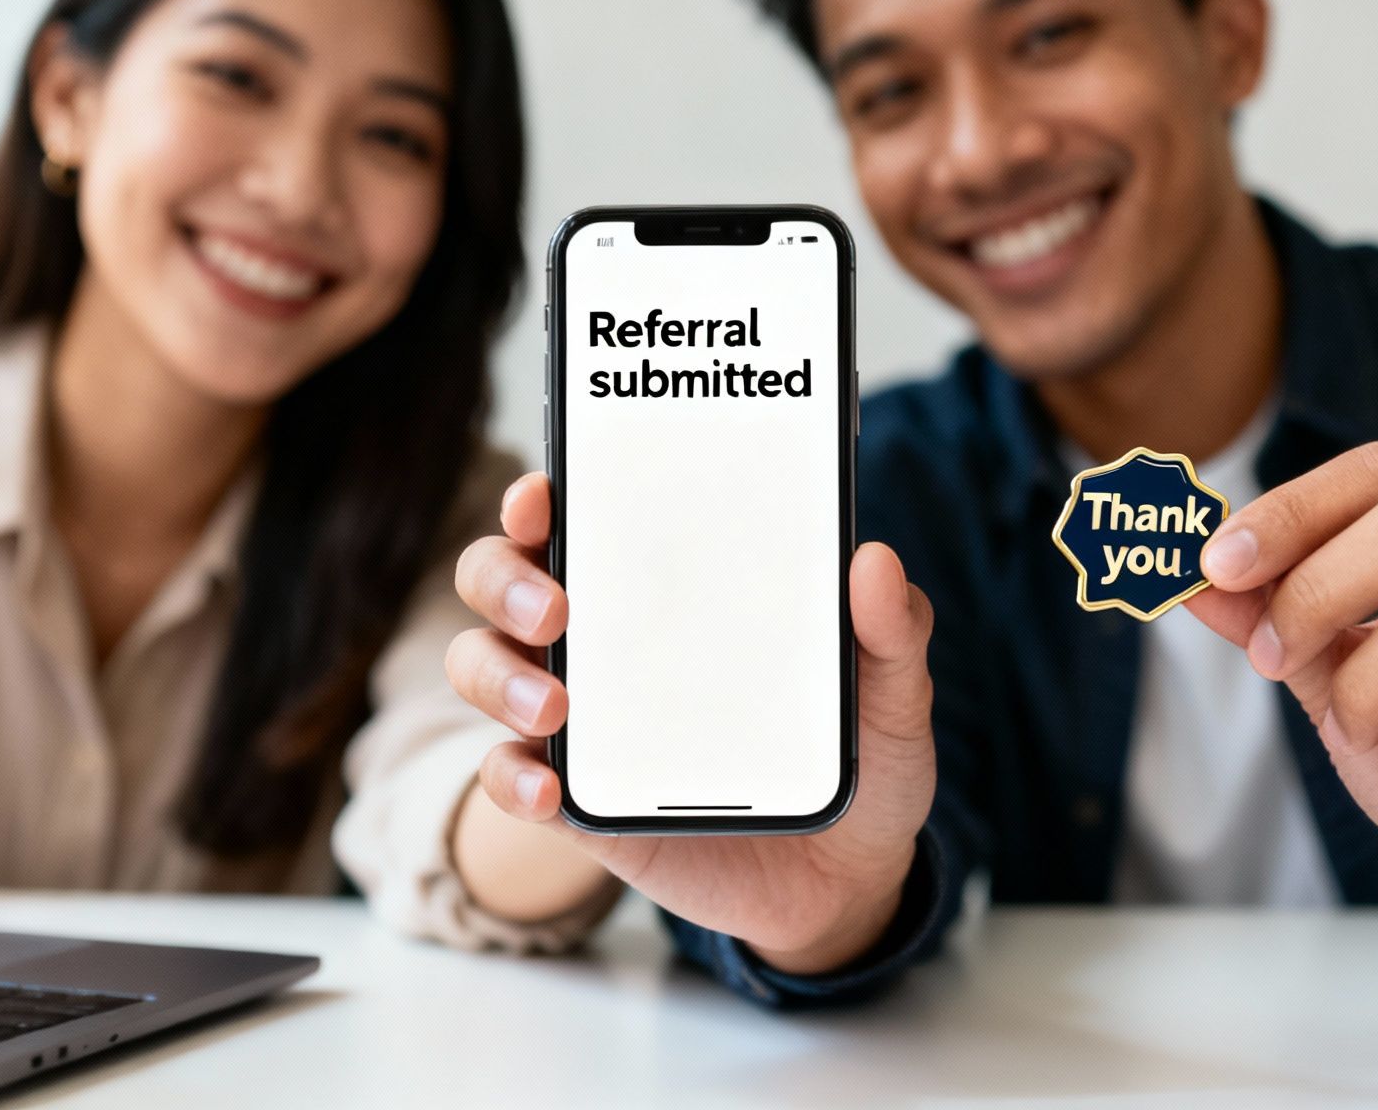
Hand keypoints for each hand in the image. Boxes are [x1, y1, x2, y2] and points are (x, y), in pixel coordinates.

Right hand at [447, 473, 935, 973]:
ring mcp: (583, 722)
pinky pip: (510, 780)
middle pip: (501, 581)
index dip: (541, 498)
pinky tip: (549, 789)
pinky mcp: (579, 803)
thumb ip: (892, 631)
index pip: (580, 520)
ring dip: (499, 675)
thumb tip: (877, 562)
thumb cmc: (857, 758)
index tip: (542, 495)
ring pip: (485, 668)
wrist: (850, 882)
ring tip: (553, 705)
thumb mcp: (891, 695)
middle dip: (504, 578)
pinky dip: (511, 780)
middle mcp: (606, 643)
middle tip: (557, 609)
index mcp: (670, 592)